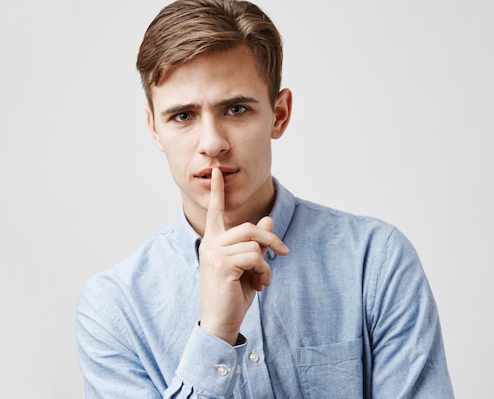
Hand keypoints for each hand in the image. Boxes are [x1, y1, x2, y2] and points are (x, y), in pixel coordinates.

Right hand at [198, 168, 288, 344]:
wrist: (221, 322)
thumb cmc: (233, 295)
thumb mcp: (249, 266)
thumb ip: (256, 244)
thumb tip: (269, 220)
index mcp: (213, 241)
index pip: (214, 211)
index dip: (216, 191)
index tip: (216, 171)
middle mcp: (210, 243)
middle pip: (250, 227)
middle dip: (271, 240)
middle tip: (283, 254)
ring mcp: (214, 252)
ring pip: (254, 242)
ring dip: (266, 262)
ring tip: (262, 280)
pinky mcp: (223, 263)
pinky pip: (255, 256)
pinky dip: (264, 271)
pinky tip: (259, 285)